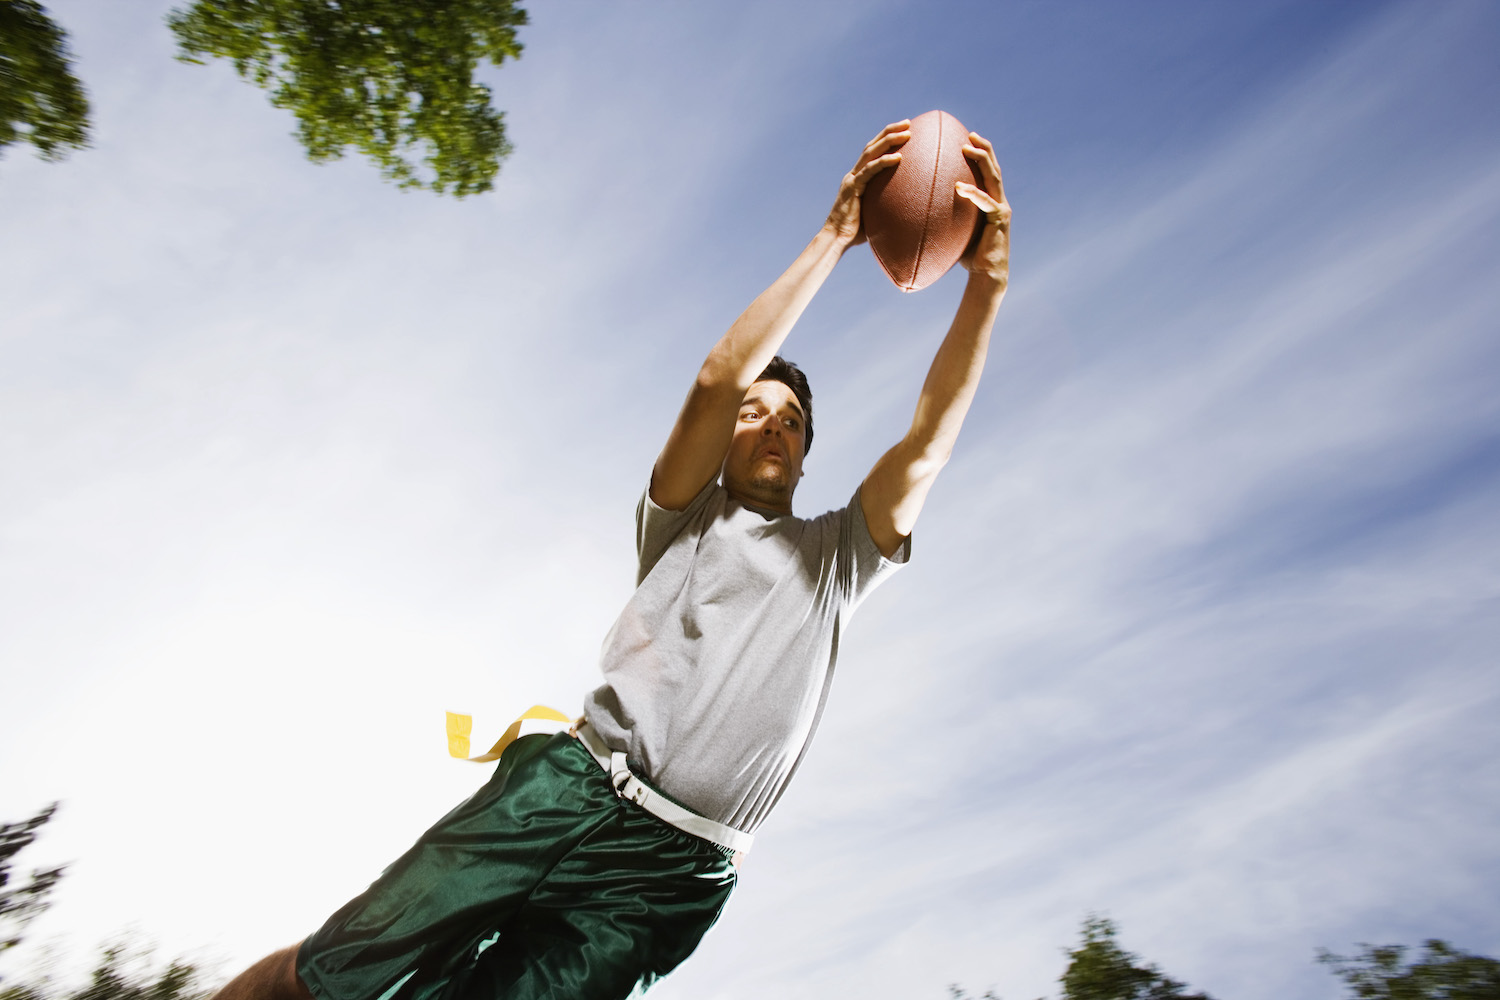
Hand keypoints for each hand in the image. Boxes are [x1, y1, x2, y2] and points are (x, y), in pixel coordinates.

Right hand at [824, 120, 909, 245]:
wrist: (836, 239)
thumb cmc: (856, 232)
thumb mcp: (875, 214)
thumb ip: (886, 206)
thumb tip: (906, 210)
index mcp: (858, 178)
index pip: (872, 152)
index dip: (886, 139)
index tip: (904, 131)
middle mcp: (854, 174)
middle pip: (872, 146)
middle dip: (890, 132)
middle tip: (908, 123)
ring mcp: (852, 179)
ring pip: (871, 153)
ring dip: (889, 140)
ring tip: (907, 133)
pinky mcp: (853, 188)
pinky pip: (870, 171)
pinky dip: (884, 162)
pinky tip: (898, 158)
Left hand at [957, 132, 1010, 290]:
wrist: (986, 274)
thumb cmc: (968, 254)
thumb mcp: (955, 229)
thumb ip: (946, 216)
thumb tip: (920, 209)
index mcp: (990, 200)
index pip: (986, 172)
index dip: (978, 154)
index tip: (964, 139)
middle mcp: (998, 201)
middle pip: (993, 168)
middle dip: (983, 149)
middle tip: (970, 134)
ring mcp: (1001, 209)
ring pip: (994, 178)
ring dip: (982, 160)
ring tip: (968, 147)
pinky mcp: (1000, 221)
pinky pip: (986, 203)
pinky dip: (973, 194)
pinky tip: (959, 187)